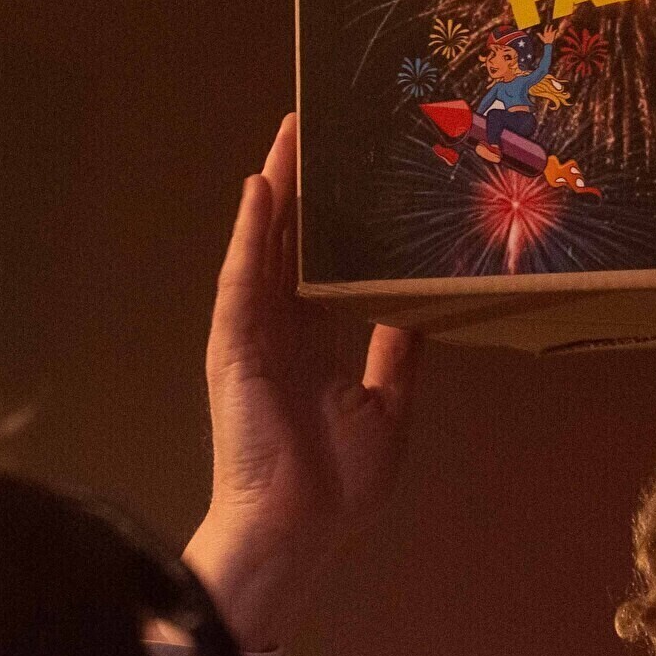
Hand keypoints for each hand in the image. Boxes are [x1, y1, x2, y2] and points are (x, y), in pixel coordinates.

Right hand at [185, 116, 419, 648]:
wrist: (299, 529)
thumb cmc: (338, 485)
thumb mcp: (388, 404)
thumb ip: (397, 351)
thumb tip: (420, 307)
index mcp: (315, 344)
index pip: (324, 265)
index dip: (335, 220)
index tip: (353, 171)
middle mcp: (281, 330)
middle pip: (290, 242)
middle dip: (302, 186)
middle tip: (315, 126)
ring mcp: (253, 334)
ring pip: (263, 246)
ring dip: (275, 190)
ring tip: (289, 135)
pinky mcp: (234, 344)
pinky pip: (242, 278)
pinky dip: (250, 233)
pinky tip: (261, 188)